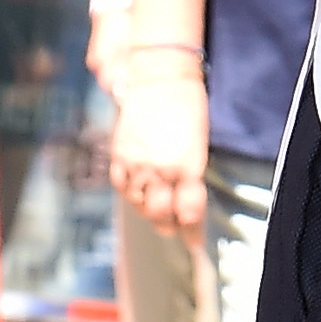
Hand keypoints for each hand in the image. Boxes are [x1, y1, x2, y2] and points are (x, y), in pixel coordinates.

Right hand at [108, 68, 209, 238]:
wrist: (159, 77)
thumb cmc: (190, 104)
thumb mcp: (201, 142)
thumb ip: (193, 171)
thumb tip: (189, 195)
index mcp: (188, 166)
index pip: (189, 213)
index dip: (193, 233)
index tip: (196, 244)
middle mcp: (160, 170)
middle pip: (162, 215)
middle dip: (171, 227)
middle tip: (178, 231)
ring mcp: (136, 164)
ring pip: (140, 205)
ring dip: (150, 213)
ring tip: (159, 214)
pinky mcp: (119, 156)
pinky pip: (122, 187)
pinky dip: (131, 195)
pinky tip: (139, 195)